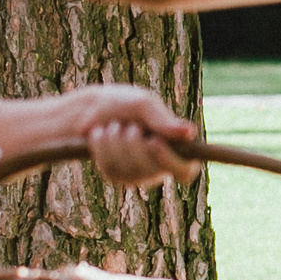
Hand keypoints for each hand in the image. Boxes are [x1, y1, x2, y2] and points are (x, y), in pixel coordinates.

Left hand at [75, 84, 200, 188]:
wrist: (90, 108)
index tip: (154, 142)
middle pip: (152, 168)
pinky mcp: (114, 175)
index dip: (171, 162)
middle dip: (134, 141)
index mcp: (175, 148)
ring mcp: (136, 173)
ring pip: (128, 166)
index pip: (185, 171)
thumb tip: (190, 133)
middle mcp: (158, 165)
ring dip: (116, 138)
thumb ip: (164, 120)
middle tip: (130, 125)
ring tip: (115, 126)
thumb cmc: (124, 104)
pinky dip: (102, 144)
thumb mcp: (144, 105)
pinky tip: (102, 134)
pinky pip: (109, 165)